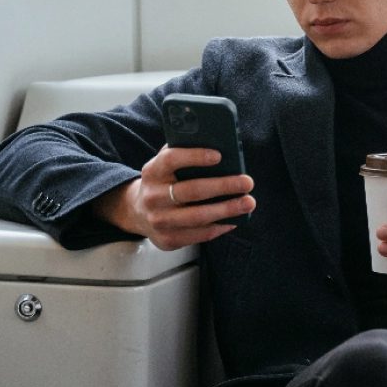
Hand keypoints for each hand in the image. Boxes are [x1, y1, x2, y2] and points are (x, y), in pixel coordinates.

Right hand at [92, 145, 254, 250]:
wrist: (138, 212)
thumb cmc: (164, 182)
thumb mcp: (165, 165)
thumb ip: (184, 153)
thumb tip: (220, 146)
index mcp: (153, 171)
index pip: (171, 160)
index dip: (195, 157)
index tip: (219, 155)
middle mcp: (153, 197)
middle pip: (192, 191)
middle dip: (223, 186)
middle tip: (247, 182)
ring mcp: (159, 220)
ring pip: (198, 216)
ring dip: (227, 209)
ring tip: (248, 202)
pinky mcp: (168, 240)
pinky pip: (200, 235)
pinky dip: (220, 226)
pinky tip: (235, 219)